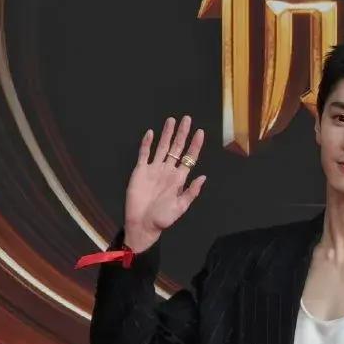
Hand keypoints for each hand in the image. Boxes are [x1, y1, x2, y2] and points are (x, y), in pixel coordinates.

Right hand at [123, 116, 206, 251]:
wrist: (142, 224)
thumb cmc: (162, 219)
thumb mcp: (181, 207)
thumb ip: (191, 192)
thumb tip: (203, 177)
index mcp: (179, 179)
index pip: (189, 157)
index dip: (195, 145)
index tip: (200, 132)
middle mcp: (168, 171)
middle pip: (177, 148)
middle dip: (182, 134)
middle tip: (187, 119)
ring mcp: (154, 169)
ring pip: (162, 147)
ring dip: (167, 134)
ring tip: (172, 120)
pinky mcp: (140, 171)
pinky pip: (144, 154)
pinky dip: (147, 143)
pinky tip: (151, 133)